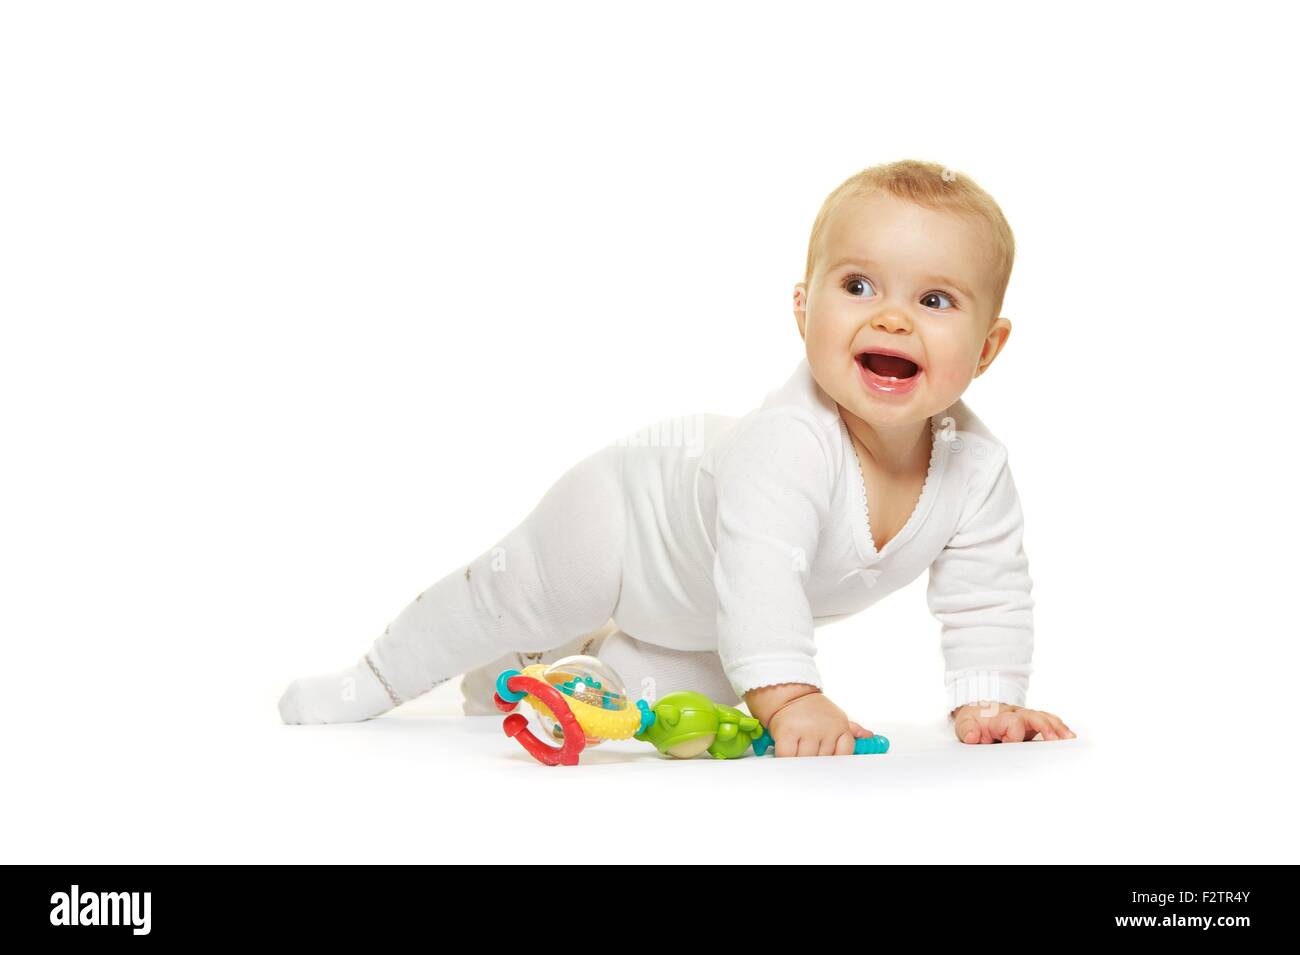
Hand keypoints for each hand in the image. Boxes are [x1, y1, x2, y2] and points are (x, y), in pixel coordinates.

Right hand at [768, 691, 875, 756]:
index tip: (828, 757)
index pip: (845, 753)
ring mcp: (807, 730)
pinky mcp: (787, 733)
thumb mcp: (836, 716)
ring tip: (799, 747)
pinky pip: (788, 756)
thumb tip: (869, 736)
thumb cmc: (813, 709)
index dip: (835, 757)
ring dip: (801, 759)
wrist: (790, 694)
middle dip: (817, 759)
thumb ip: (852, 729)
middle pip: (824, 760)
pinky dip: (786, 757)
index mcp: (840, 725)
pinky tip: (788, 749)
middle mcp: (826, 728)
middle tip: (811, 749)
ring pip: (807, 760)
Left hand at [951, 701, 1074, 743]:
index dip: (1013, 734)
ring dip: (1057, 728)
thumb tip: (972, 737)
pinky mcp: (1033, 723)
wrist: (978, 710)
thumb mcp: (964, 724)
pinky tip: (1070, 737)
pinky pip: (1049, 721)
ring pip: (1045, 718)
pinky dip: (1060, 728)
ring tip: (1070, 739)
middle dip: (1045, 727)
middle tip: (1054, 741)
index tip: (1011, 744)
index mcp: (1000, 717)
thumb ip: (967, 730)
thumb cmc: (974, 720)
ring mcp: (1027, 718)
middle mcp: (1017, 715)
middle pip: (1034, 716)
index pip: (1012, 722)